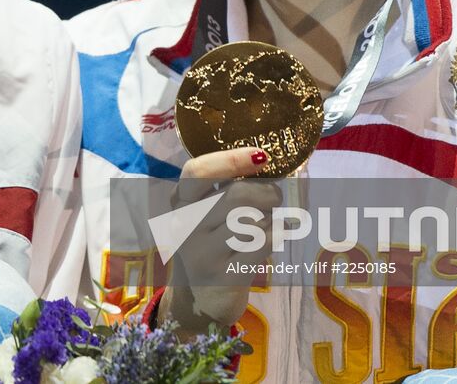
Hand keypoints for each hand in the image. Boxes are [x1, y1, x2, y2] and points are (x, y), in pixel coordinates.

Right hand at [158, 147, 282, 334]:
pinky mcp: (224, 276)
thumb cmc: (208, 245)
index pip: (197, 172)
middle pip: (236, 196)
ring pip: (252, 221)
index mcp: (180, 202)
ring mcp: (203, 254)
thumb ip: (222, 189)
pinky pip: (262, 244)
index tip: (261, 156)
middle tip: (274, 197)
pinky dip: (276, 235)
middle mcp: (186, 226)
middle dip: (266, 192)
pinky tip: (276, 236)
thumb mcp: (203, 215)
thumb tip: (264, 161)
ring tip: (270, 219)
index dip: (231, 160)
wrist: (199, 301)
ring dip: (271, 216)